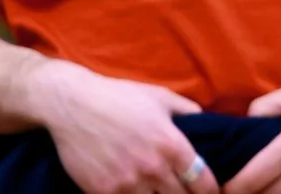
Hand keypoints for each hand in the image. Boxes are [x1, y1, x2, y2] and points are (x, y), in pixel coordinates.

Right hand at [29, 61, 222, 193]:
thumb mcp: (158, 96)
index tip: (206, 192)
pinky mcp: (103, 192)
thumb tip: (207, 121)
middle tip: (180, 192)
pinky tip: (132, 191)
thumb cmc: (118, 97)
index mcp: (170, 143)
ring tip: (155, 191)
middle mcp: (152, 166)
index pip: (202, 181)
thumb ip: (187, 110)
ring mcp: (127, 182)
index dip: (208, 191)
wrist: (72, 104)